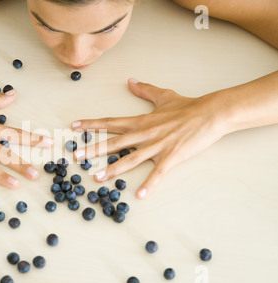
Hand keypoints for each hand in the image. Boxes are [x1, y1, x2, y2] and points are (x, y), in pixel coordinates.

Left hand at [72, 78, 225, 198]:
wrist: (211, 113)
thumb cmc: (188, 106)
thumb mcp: (163, 96)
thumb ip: (145, 90)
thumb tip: (131, 81)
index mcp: (142, 121)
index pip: (111, 122)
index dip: (92, 124)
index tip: (75, 126)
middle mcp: (145, 133)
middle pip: (114, 142)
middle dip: (94, 149)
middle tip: (76, 156)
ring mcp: (158, 145)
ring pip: (131, 158)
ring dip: (113, 168)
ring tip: (97, 177)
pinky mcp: (172, 156)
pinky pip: (158, 173)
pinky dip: (150, 184)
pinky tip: (140, 195)